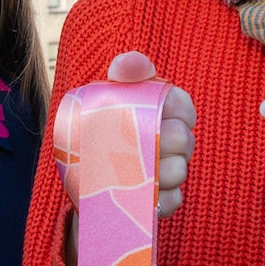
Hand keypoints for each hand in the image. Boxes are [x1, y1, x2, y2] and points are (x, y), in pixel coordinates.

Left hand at [59, 52, 193, 265]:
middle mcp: (172, 140)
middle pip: (184, 138)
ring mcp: (170, 172)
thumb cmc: (98, 126)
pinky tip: (138, 194)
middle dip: (160, 140)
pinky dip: (156, 198)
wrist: (80, 173)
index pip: (184, 105)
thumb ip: (123, 73)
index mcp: (163, 112)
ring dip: (155, 171)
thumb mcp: (105, 96)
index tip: (154, 110)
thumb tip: (128, 65)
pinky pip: (173, 200)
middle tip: (132, 142)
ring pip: (179, 170)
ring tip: (128, 169)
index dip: (175, 107)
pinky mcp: (164, 200)